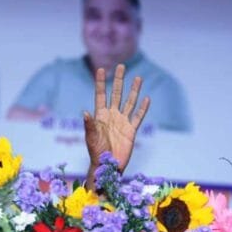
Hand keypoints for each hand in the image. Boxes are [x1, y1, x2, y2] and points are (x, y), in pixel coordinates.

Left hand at [84, 64, 149, 188]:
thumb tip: (85, 113)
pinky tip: (146, 99)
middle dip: (119, 80)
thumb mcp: (91, 138)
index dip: (101, 82)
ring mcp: (122, 122)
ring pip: (129, 102)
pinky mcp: (131, 130)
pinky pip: (138, 117)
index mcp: (100, 116)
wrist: (107, 166)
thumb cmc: (96, 153)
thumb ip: (90, 125)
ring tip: (138, 77)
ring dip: (134, 90)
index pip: (101, 95)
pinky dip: (143, 108)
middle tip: (121, 66)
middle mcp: (112, 116)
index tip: (101, 69)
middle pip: (116, 94)